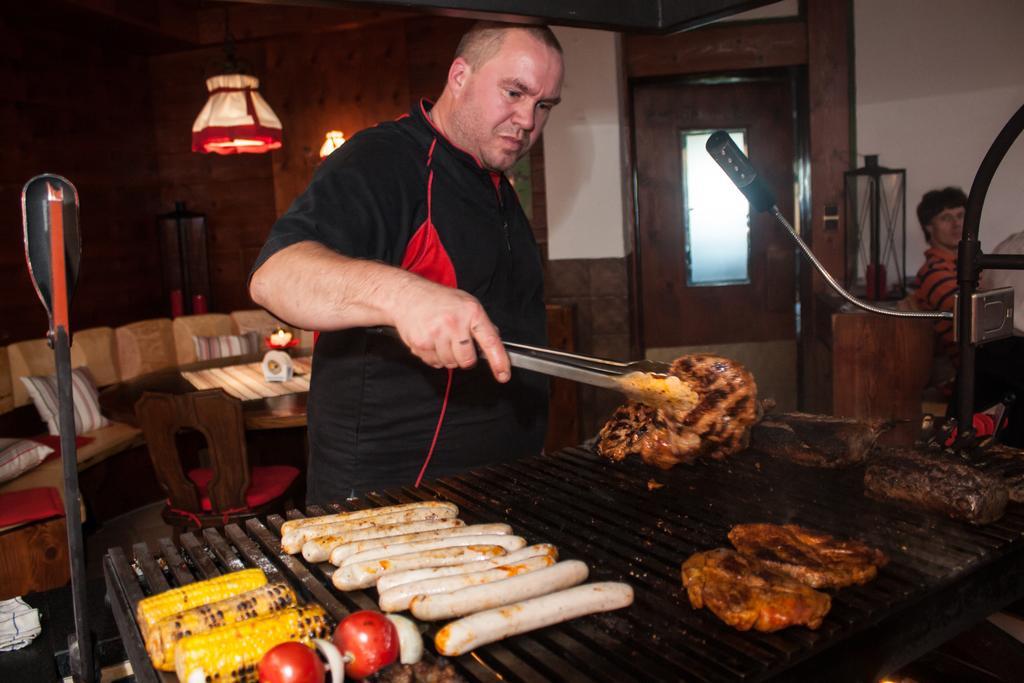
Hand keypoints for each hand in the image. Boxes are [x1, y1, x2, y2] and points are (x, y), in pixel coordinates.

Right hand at [391, 279, 510, 382]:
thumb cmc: (439, 300)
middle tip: (457, 343)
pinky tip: (431, 340)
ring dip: (448, 356)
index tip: (503, 375)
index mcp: (471, 312)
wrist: (408, 295)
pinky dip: (434, 356)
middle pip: (468, 360)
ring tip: (441, 337)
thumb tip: (494, 343)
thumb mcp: (466, 303)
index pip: (490, 341)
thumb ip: (481, 324)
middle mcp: (455, 323)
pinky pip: (435, 363)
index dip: (499, 361)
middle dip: (465, 358)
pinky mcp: (421, 343)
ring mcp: (436, 334)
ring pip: (450, 364)